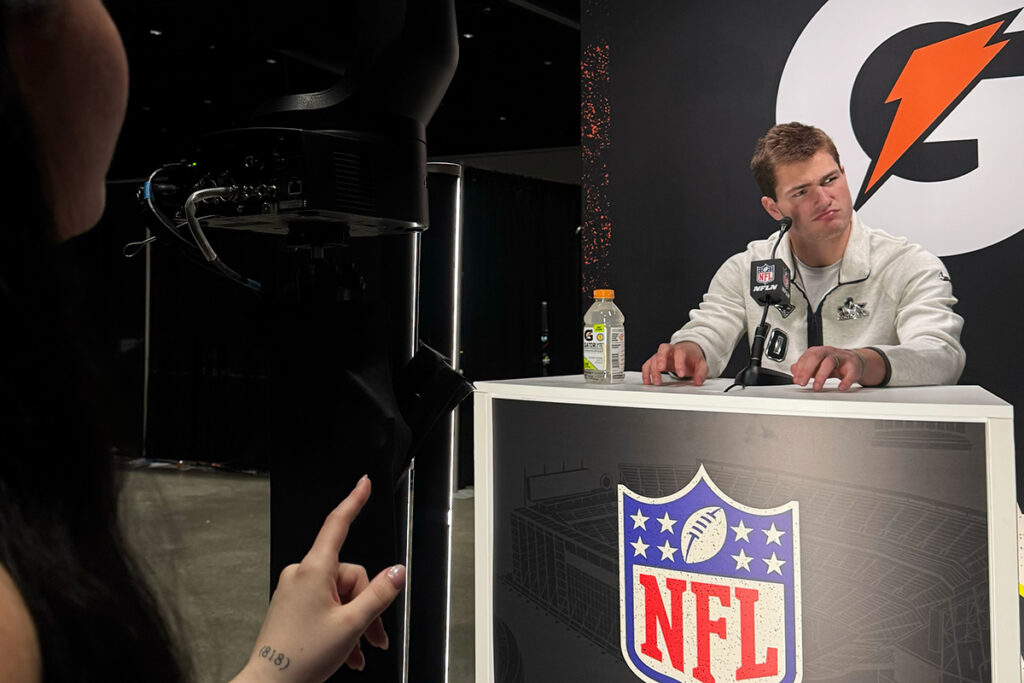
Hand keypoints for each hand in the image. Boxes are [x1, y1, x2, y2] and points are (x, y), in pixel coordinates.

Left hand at [232, 476, 404, 682]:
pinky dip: (340, 628)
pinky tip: (348, 653)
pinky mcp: (292, 606)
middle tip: (373, 636)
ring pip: (340, 595)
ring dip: (355, 622)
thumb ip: (379, 594)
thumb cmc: (300, 657)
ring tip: (362, 650)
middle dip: (365, 605)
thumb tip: (397, 572)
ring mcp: (295, 591)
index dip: (353, 501)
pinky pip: (325, 607)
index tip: (363, 484)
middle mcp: (301, 575)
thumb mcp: (351, 625)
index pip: (337, 524)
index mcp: (314, 571)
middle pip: (349, 575)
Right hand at [641, 341, 707, 385]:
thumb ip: (701, 373)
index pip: (679, 353)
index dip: (679, 364)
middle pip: (663, 350)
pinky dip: (646, 372)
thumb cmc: (692, 358)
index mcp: (682, 350)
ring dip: (653, 370)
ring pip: (654, 358)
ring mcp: (661, 355)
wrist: (687, 351)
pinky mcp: (655, 361)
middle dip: (661, 359)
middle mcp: (670, 350)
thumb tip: (698, 382)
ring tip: (657, 382)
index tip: (681, 374)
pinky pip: (647, 364)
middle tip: (661, 370)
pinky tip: (648, 381)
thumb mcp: (701, 365)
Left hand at [790, 346, 878, 390]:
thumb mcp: (817, 364)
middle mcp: (829, 352)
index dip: (800, 368)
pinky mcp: (853, 366)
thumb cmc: (834, 363)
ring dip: (821, 376)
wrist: (855, 361)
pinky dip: (845, 381)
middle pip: (816, 357)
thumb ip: (804, 367)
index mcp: (819, 352)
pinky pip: (850, 372)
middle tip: (802, 382)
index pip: (806, 357)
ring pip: (830, 362)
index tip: (796, 379)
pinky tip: (840, 387)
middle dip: (807, 370)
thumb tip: (793, 371)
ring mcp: (841, 358)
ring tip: (816, 387)